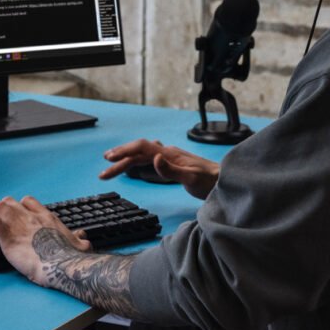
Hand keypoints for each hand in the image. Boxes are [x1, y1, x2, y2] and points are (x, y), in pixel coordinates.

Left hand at [0, 196, 90, 284]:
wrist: (62, 265)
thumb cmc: (71, 257)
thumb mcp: (80, 244)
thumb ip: (80, 239)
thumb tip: (83, 238)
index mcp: (46, 217)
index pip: (28, 201)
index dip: (19, 207)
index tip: (16, 217)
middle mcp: (31, 218)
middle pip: (10, 202)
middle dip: (2, 210)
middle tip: (0, 222)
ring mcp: (19, 225)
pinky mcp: (9, 238)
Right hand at [99, 139, 219, 199]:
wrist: (225, 181)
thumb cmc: (210, 182)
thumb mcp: (191, 179)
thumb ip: (171, 170)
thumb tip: (153, 159)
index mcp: (169, 154)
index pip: (141, 148)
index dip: (124, 152)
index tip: (109, 159)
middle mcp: (168, 153)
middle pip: (138, 152)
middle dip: (120, 159)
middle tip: (104, 171)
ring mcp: (170, 158)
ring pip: (143, 156)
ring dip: (127, 161)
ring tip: (112, 166)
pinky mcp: (174, 165)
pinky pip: (150, 159)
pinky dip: (138, 161)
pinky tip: (137, 163)